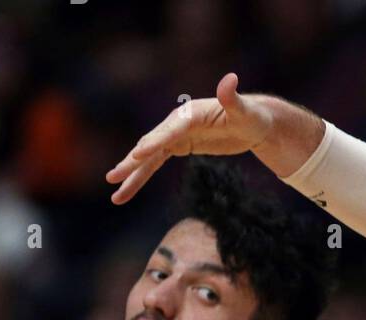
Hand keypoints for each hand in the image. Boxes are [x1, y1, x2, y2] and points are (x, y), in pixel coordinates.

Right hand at [106, 73, 272, 203]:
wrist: (252, 123)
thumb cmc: (251, 117)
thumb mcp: (245, 111)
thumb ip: (233, 98)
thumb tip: (230, 79)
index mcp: (190, 114)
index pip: (170, 130)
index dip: (155, 142)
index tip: (138, 154)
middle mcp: (176, 122)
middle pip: (151, 143)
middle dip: (132, 161)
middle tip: (113, 176)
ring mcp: (175, 135)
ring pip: (148, 156)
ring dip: (131, 174)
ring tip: (116, 194)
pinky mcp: (178, 146)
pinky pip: (156, 162)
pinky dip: (142, 174)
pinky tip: (128, 188)